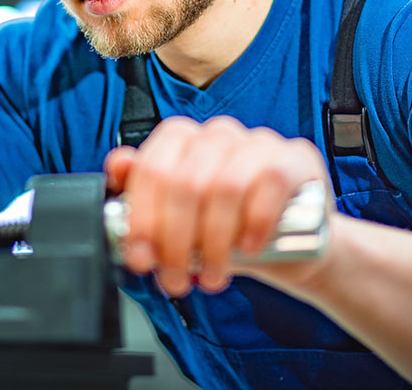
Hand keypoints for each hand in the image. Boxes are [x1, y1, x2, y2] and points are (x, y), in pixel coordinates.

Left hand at [103, 116, 331, 296]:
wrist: (288, 243)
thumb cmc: (225, 228)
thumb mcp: (178, 221)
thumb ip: (143, 197)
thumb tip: (117, 167)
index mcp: (182, 138)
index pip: (152, 168)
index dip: (141, 218)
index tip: (141, 258)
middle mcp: (218, 134)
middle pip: (185, 182)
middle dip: (175, 241)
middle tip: (175, 278)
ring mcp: (258, 142)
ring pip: (225, 186)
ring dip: (214, 243)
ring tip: (211, 275)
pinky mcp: (295, 158)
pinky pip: (269, 184)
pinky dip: (254, 223)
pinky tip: (248, 248)